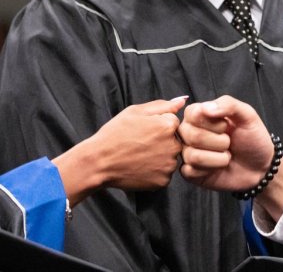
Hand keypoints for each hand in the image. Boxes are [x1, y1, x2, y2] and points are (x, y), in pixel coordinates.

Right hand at [54, 96, 185, 202]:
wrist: (99, 162)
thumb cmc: (115, 133)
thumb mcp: (135, 111)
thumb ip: (162, 105)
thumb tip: (182, 102)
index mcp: (168, 126)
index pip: (173, 122)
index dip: (157, 125)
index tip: (143, 131)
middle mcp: (174, 146)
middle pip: (175, 140)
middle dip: (162, 141)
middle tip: (140, 144)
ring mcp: (169, 166)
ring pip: (170, 157)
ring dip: (160, 156)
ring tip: (139, 155)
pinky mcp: (163, 181)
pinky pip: (164, 173)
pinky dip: (155, 170)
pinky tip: (140, 166)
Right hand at [177, 95, 274, 191]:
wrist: (260, 167)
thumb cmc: (252, 139)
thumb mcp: (248, 116)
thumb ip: (228, 104)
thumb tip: (206, 108)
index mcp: (199, 115)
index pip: (192, 113)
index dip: (213, 123)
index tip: (226, 126)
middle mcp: (189, 132)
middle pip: (192, 135)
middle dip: (219, 142)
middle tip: (229, 142)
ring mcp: (188, 152)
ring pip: (193, 156)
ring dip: (218, 158)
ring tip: (227, 155)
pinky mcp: (190, 172)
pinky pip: (190, 172)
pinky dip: (210, 170)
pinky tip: (218, 168)